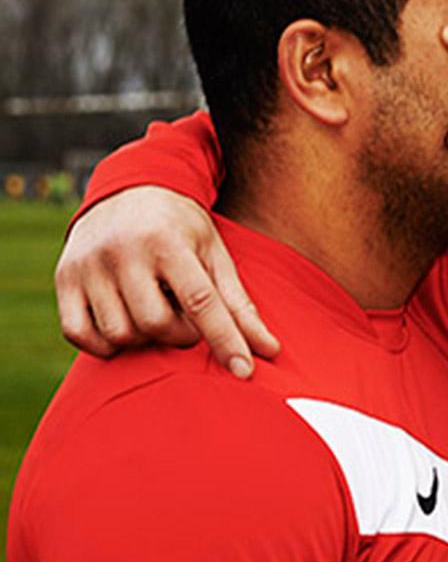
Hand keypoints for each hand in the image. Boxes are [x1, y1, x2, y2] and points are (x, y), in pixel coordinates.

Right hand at [54, 188, 279, 374]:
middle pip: (156, 324)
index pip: (200, 302)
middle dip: (180, 335)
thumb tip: (270, 350)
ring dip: (145, 339)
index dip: (225, 340)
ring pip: (119, 334)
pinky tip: (124, 326)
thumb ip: (239, 304)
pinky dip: (104, 345)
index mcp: (168, 242)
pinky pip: (79, 334)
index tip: (245, 372)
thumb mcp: (215, 254)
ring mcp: (88, 266)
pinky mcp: (64, 279)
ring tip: (156, 312)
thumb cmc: (182, 228)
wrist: (128, 189)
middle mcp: (123, 252)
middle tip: (185, 318)